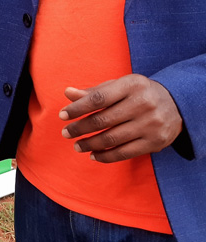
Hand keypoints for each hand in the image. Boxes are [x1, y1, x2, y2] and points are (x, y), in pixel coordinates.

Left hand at [59, 74, 182, 162]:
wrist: (178, 104)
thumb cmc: (138, 93)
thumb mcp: (119, 86)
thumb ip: (94, 92)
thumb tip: (67, 93)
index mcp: (132, 85)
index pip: (98, 98)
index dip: (77, 108)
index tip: (62, 115)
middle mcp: (143, 103)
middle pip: (103, 120)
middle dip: (80, 128)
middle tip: (66, 133)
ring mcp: (151, 124)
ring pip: (112, 139)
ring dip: (90, 144)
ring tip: (77, 145)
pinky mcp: (156, 142)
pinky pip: (124, 153)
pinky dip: (105, 156)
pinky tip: (93, 155)